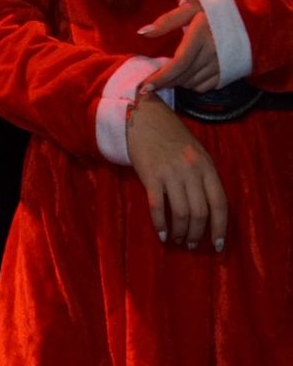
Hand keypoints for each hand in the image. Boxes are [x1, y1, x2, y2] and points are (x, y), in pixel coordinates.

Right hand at [126, 94, 227, 250]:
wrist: (145, 120)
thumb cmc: (171, 138)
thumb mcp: (196, 154)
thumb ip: (202, 177)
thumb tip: (206, 207)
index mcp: (207, 167)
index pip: (220, 203)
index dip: (220, 227)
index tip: (217, 245)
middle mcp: (192, 172)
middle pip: (200, 212)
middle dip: (198, 233)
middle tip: (192, 245)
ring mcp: (172, 174)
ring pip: (181, 212)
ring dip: (181, 232)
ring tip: (178, 240)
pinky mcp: (151, 177)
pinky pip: (157, 207)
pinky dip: (160, 224)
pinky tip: (161, 234)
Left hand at [139, 1, 220, 92]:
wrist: (251, 15)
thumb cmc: (218, 8)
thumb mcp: (192, 7)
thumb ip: (167, 20)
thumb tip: (142, 32)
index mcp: (202, 36)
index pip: (178, 64)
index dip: (160, 78)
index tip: (145, 87)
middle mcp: (213, 53)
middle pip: (183, 77)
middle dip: (165, 82)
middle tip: (152, 82)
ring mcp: (223, 64)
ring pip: (192, 83)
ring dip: (178, 82)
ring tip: (170, 75)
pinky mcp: (229, 71)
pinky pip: (205, 86)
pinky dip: (193, 84)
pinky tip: (188, 75)